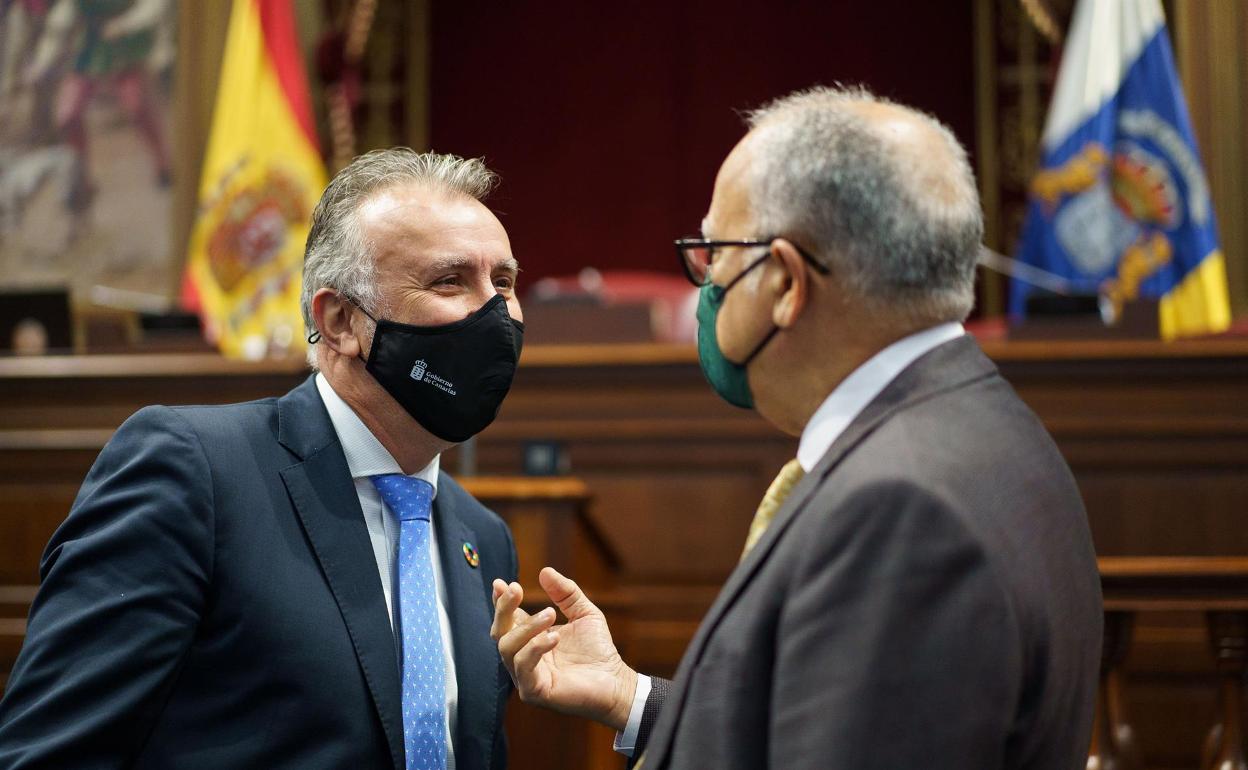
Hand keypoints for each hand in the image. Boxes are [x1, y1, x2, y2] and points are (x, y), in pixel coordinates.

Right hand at [491, 567, 637, 730]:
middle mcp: (523, 657)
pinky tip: (554, 637)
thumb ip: (565, 593)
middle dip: (504, 609)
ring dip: (527, 627)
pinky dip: (535, 648)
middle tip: (517, 589)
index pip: (507, 619)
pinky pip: (523, 667)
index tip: (502, 583)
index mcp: (530, 639)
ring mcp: (525, 676)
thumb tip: (545, 571)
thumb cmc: (599, 650)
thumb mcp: (584, 613)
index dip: (501, 601)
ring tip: (550, 613)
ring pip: (508, 647)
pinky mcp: (534, 691)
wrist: (616, 681)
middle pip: (499, 632)